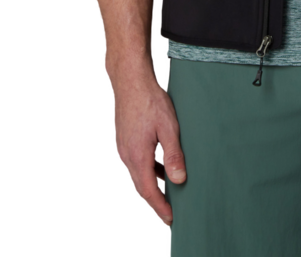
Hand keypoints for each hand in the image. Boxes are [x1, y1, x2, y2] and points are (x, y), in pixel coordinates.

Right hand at [107, 61, 186, 226]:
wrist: (130, 81)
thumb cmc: (150, 101)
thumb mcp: (168, 127)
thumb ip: (173, 155)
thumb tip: (179, 180)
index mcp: (138, 156)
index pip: (149, 191)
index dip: (159, 207)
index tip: (169, 219)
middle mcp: (126, 156)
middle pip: (140, 187)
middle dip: (154, 201)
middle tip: (167, 213)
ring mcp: (122, 148)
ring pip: (136, 175)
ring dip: (150, 185)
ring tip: (167, 191)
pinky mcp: (122, 141)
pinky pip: (133, 163)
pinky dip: (146, 171)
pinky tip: (158, 165)